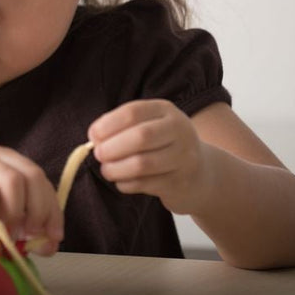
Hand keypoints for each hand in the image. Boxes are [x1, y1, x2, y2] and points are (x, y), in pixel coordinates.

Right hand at [0, 144, 62, 254]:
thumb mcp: (0, 219)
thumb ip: (25, 227)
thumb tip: (50, 244)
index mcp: (8, 161)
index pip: (42, 180)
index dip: (53, 210)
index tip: (54, 237)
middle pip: (32, 175)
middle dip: (39, 210)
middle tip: (31, 235)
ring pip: (12, 180)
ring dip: (17, 212)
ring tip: (9, 234)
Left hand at [88, 99, 214, 214]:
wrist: (201, 173)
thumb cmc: (163, 145)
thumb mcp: (149, 126)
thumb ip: (123, 127)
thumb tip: (94, 137)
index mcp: (166, 110)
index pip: (133, 112)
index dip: (107, 124)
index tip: (93, 135)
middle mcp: (179, 130)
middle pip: (140, 137)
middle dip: (112, 148)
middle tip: (98, 154)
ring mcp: (184, 157)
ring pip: (142, 164)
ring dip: (116, 169)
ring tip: (107, 170)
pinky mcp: (181, 182)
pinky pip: (146, 184)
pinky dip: (127, 184)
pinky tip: (121, 182)